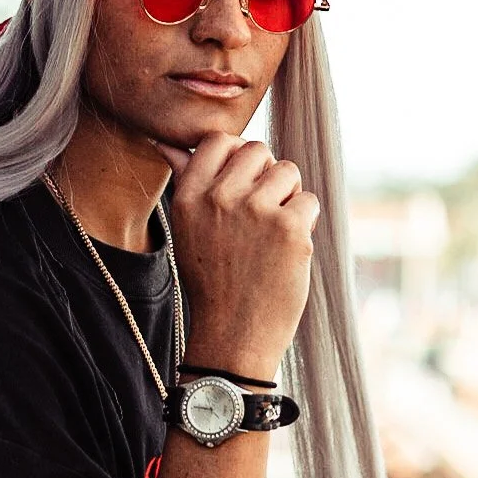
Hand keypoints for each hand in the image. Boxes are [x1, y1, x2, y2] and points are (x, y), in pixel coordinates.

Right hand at [155, 131, 316, 380]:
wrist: (234, 337)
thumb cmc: (213, 283)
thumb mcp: (187, 231)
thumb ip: (186, 182)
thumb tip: (168, 143)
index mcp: (189, 196)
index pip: (219, 140)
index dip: (238, 156)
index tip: (242, 184)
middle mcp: (219, 197)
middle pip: (258, 150)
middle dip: (267, 176)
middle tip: (261, 216)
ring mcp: (255, 210)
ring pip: (288, 171)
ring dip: (289, 197)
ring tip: (273, 234)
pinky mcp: (289, 228)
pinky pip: (309, 201)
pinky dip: (306, 223)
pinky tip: (288, 251)